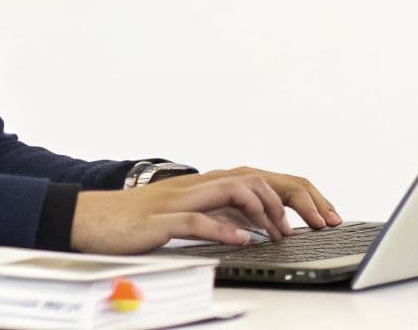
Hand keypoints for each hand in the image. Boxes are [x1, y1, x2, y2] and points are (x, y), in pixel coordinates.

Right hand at [70, 167, 339, 253]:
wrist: (91, 218)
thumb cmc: (138, 220)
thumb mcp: (190, 216)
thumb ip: (220, 215)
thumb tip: (255, 227)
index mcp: (210, 183)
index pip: (266, 177)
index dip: (301, 194)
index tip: (326, 215)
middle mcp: (201, 184)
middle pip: (259, 177)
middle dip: (297, 199)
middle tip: (321, 223)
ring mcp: (182, 199)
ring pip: (234, 189)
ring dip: (265, 210)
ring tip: (283, 233)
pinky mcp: (162, 219)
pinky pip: (198, 220)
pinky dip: (224, 229)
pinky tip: (242, 241)